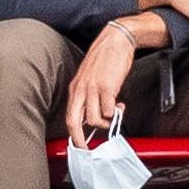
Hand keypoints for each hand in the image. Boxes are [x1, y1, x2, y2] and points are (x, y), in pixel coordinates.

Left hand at [65, 24, 136, 141]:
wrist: (116, 40)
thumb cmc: (104, 57)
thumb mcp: (89, 77)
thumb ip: (88, 95)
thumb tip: (90, 116)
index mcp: (76, 87)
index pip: (69, 116)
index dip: (72, 134)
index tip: (78, 145)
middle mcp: (81, 89)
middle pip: (74, 122)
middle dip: (80, 139)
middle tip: (87, 148)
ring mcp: (93, 88)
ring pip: (93, 119)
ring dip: (104, 123)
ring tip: (113, 116)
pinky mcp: (108, 87)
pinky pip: (108, 110)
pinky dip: (114, 114)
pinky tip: (119, 107)